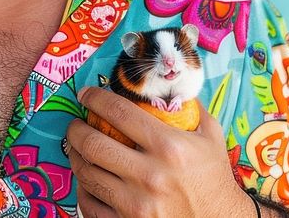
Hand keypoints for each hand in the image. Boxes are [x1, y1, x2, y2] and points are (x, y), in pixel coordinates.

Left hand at [66, 87, 255, 217]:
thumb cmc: (214, 179)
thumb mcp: (210, 136)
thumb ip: (188, 107)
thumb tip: (164, 83)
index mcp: (169, 147)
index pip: (119, 112)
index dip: (95, 99)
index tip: (85, 95)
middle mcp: (150, 175)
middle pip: (93, 144)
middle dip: (75, 129)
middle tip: (75, 124)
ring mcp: (136, 204)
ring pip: (87, 174)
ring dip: (76, 157)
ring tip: (77, 148)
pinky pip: (90, 205)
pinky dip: (83, 189)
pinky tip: (87, 178)